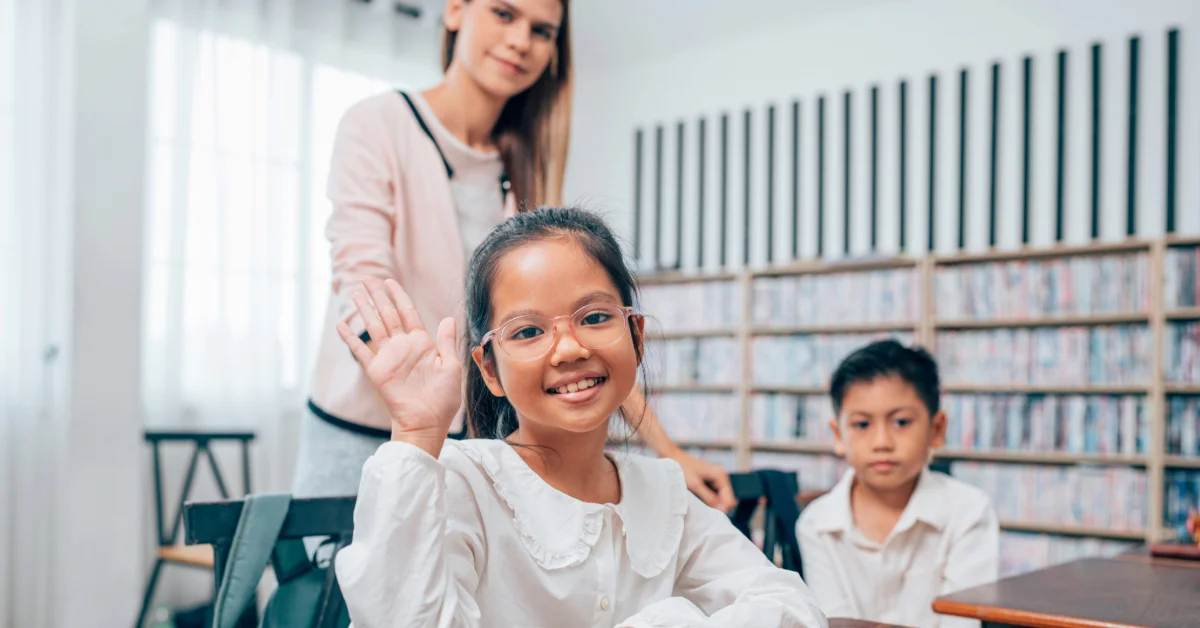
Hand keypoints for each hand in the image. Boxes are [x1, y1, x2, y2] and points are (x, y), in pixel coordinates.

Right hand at [337, 278, 460, 454]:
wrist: (427, 422)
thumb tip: (448, 318)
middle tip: (367, 278)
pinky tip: (341, 325)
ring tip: (355, 293)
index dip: (398, 296)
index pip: (408, 313)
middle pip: (387, 314)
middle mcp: (402, 347)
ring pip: (373, 326)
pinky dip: (350, 338)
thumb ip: (447, 341)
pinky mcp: (376, 371)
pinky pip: (360, 351)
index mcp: (421, 343)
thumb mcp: (451, 366)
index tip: (389, 281)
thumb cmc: (443, 399)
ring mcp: (388, 358)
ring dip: (364, 309)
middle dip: (377, 296)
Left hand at [667, 450, 736, 511]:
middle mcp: (722, 476)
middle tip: (704, 509)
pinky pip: (716, 494)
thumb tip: (722, 510)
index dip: (722, 509)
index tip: (710, 514)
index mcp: (721, 476)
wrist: (674, 457)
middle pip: (727, 499)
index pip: (730, 500)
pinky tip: (701, 499)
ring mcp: (718, 477)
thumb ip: (709, 498)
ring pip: (721, 497)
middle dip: (718, 506)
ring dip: (714, 503)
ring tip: (701, 503)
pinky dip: (710, 498)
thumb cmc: (683, 468)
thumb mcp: (695, 485)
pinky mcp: (712, 479)